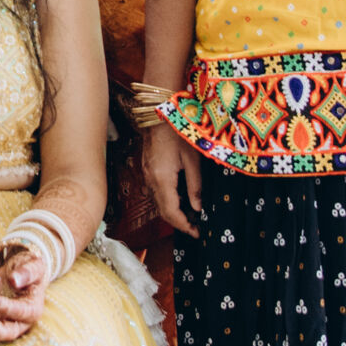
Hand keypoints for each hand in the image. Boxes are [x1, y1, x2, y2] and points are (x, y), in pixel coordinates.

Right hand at [143, 118, 205, 237]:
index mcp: (163, 179)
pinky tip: (180, 199)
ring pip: (158, 203)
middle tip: (196, 228)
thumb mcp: (192, 159)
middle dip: (179, 223)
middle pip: (163, 212)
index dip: (184, 226)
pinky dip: (167, 201)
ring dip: (173, 213)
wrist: (158, 113)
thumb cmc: (178, 132)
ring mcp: (147, 175)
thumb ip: (195, 186)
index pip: (171, 213)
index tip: (197, 232)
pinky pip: (156, 192)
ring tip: (191, 216)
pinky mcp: (147, 169)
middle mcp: (151, 180)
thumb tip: (198, 207)